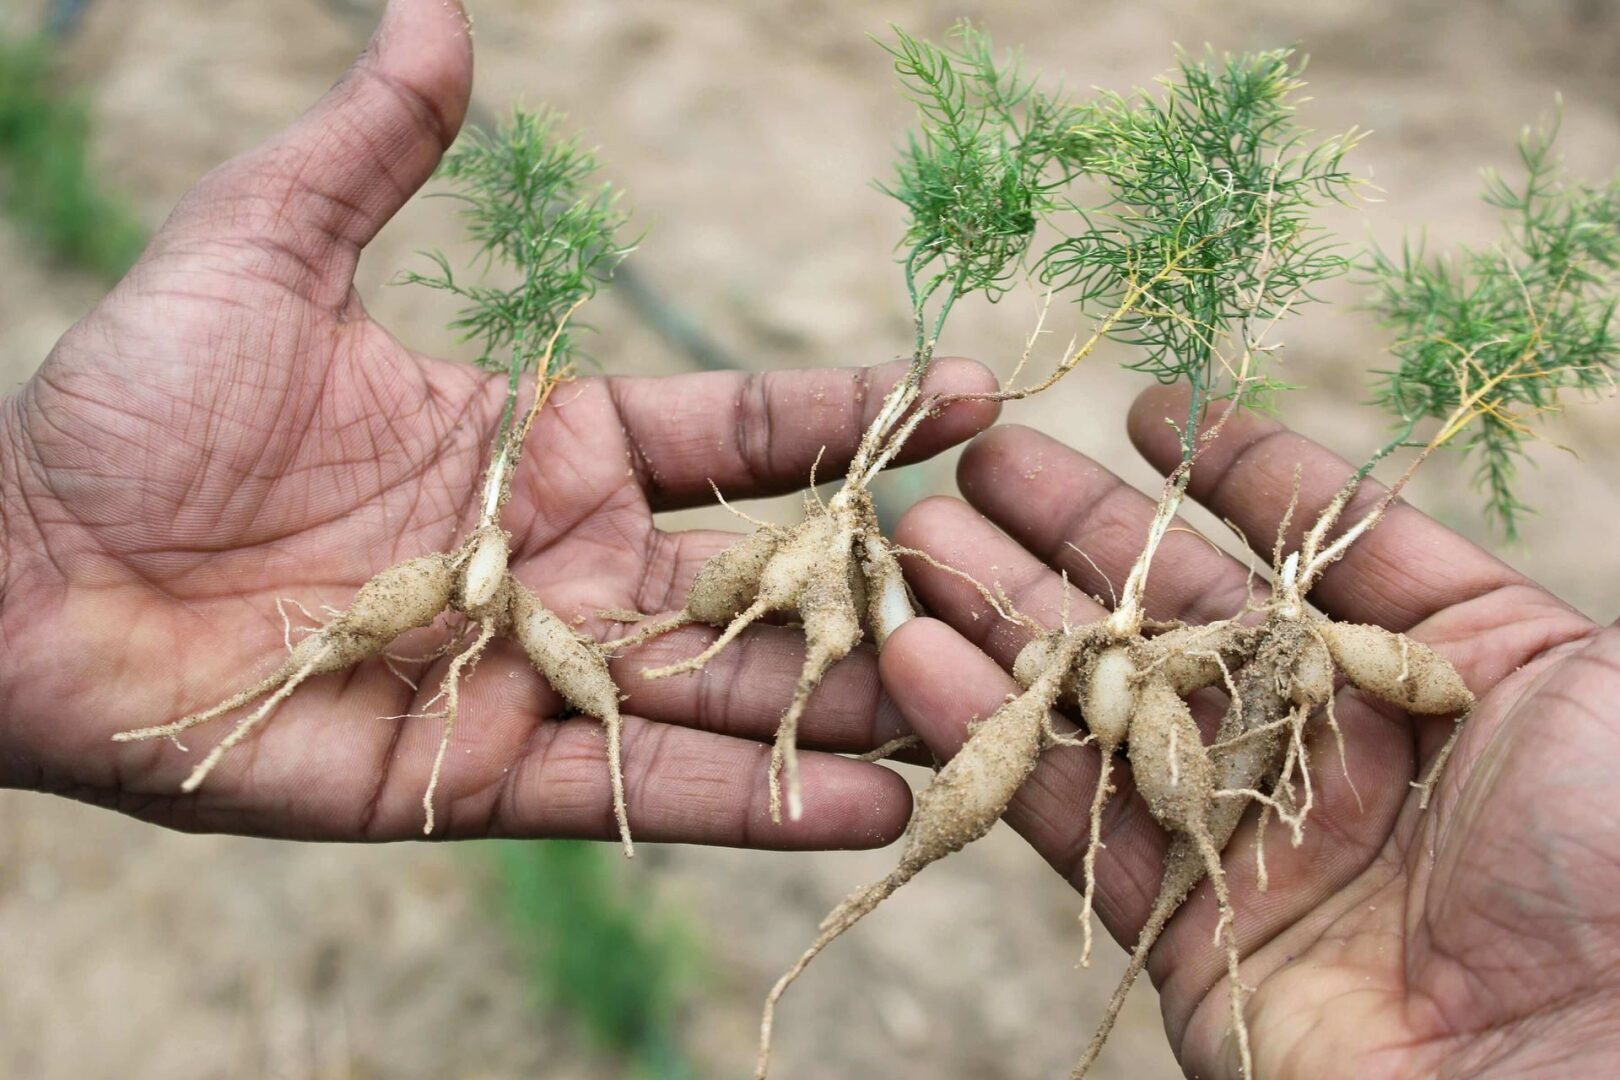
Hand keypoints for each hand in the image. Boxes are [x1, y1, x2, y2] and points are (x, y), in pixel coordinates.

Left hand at [0, 0, 996, 843]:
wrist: (19, 572)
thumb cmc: (133, 406)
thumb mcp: (266, 247)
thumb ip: (374, 150)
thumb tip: (434, 5)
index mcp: (551, 444)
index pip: (743, 431)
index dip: (856, 413)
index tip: (970, 394)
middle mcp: (574, 564)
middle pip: (768, 573)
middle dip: (890, 577)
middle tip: (1023, 576)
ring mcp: (544, 673)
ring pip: (732, 689)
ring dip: (857, 700)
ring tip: (988, 705)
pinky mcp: (487, 775)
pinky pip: (641, 790)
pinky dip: (757, 802)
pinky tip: (878, 804)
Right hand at [882, 388, 1618, 1075]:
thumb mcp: (1575, 680)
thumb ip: (1443, 590)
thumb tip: (1346, 522)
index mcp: (1437, 673)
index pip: (1313, 547)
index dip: (1229, 471)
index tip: (1141, 410)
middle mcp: (1332, 745)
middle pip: (1179, 615)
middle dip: (1074, 531)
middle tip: (975, 460)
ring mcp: (1252, 835)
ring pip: (1102, 706)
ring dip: (1002, 620)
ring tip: (912, 538)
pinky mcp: (1183, 926)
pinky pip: (1067, 816)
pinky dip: (987, 739)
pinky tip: (917, 657)